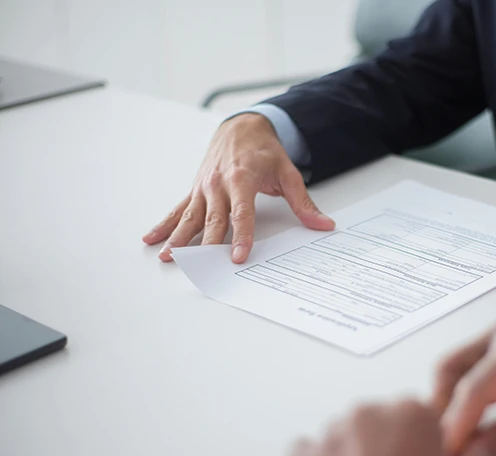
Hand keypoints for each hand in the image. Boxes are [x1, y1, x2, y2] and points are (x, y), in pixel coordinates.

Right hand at [142, 113, 334, 263]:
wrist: (241, 126)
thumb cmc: (264, 151)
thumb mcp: (288, 173)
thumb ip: (303, 202)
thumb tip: (323, 224)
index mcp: (241, 178)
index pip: (241, 213)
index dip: (240, 236)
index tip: (237, 256)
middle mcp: (218, 183)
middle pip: (213, 220)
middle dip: (207, 245)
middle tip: (203, 268)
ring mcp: (203, 187)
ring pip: (190, 217)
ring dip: (179, 239)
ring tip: (169, 258)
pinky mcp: (195, 190)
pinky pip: (178, 209)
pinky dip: (165, 225)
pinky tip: (152, 239)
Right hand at [434, 313, 495, 455]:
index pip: (473, 387)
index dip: (454, 426)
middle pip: (450, 368)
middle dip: (443, 409)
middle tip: (445, 450)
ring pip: (454, 368)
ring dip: (450, 403)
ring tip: (456, 441)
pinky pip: (469, 368)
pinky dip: (463, 396)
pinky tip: (470, 425)